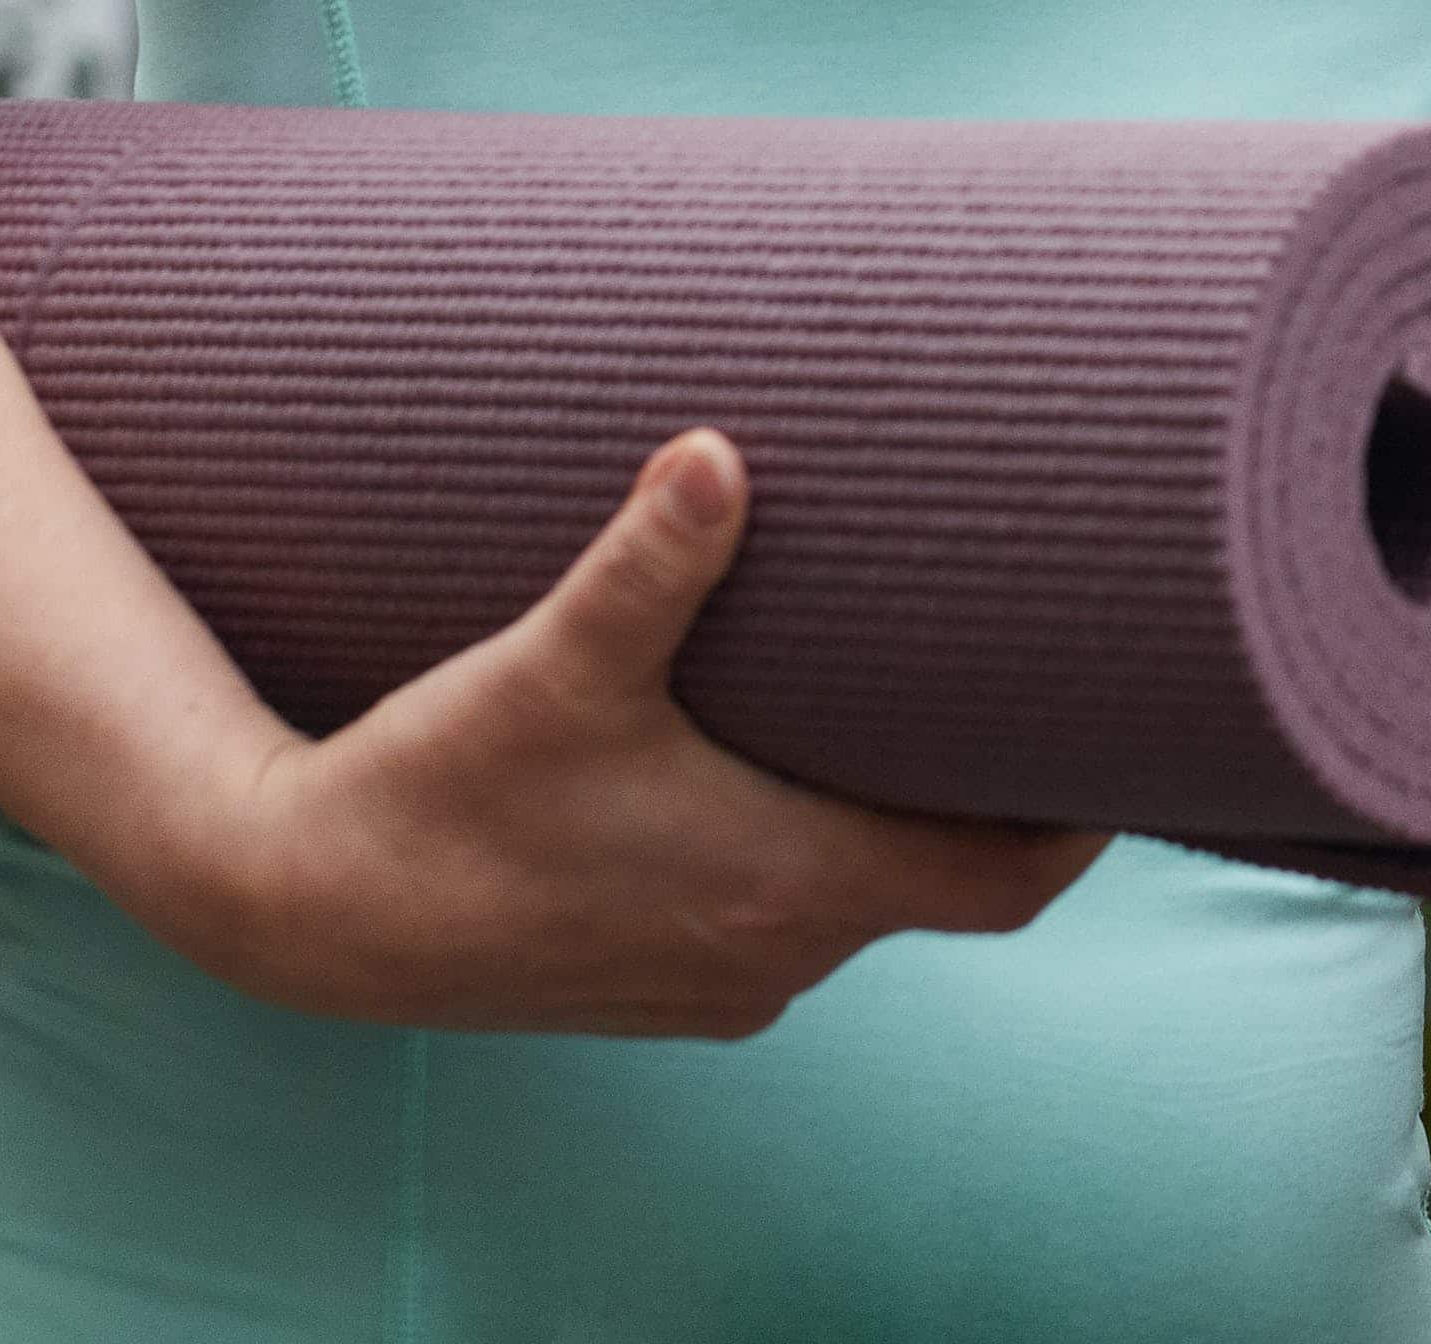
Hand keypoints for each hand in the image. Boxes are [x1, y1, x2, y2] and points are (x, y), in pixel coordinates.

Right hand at [118, 430, 1103, 1037]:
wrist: (299, 909)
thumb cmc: (436, 791)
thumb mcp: (549, 667)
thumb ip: (646, 561)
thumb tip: (716, 450)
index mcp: (793, 886)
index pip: (1009, 877)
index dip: (1085, 815)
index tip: (1132, 730)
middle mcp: (774, 954)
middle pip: (955, 886)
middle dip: (1001, 795)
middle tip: (1041, 682)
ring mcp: (712, 980)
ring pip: (863, 902)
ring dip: (901, 821)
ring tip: (931, 706)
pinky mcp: (652, 978)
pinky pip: (782, 919)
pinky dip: (818, 853)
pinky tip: (796, 772)